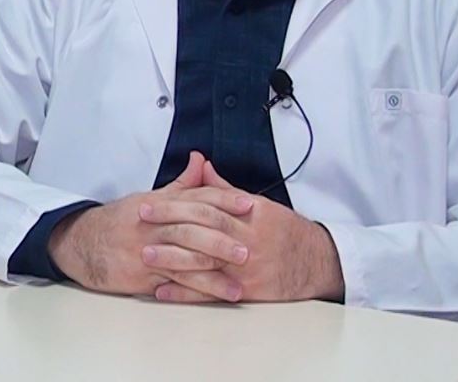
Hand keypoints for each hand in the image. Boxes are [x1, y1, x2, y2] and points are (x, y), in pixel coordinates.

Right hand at [48, 152, 254, 297]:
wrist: (83, 242)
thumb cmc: (121, 220)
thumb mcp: (150, 196)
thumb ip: (182, 184)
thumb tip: (201, 160)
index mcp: (159, 204)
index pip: (196, 199)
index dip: (224, 201)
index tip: (249, 205)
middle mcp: (153, 226)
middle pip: (191, 231)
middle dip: (221, 240)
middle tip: (248, 248)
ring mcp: (147, 252)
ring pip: (183, 261)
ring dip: (213, 274)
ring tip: (238, 282)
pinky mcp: (141, 277)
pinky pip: (171, 285)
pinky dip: (194, 292)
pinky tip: (212, 298)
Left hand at [140, 158, 343, 303]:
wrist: (316, 262)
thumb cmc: (285, 231)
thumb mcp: (259, 204)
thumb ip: (225, 189)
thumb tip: (201, 165)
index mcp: (249, 213)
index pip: (207, 205)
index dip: (176, 203)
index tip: (150, 202)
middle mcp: (247, 239)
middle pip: (202, 229)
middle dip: (169, 224)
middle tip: (141, 220)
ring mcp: (247, 267)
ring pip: (204, 261)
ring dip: (172, 259)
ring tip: (146, 254)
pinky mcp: (248, 291)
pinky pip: (212, 292)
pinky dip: (186, 292)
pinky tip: (163, 289)